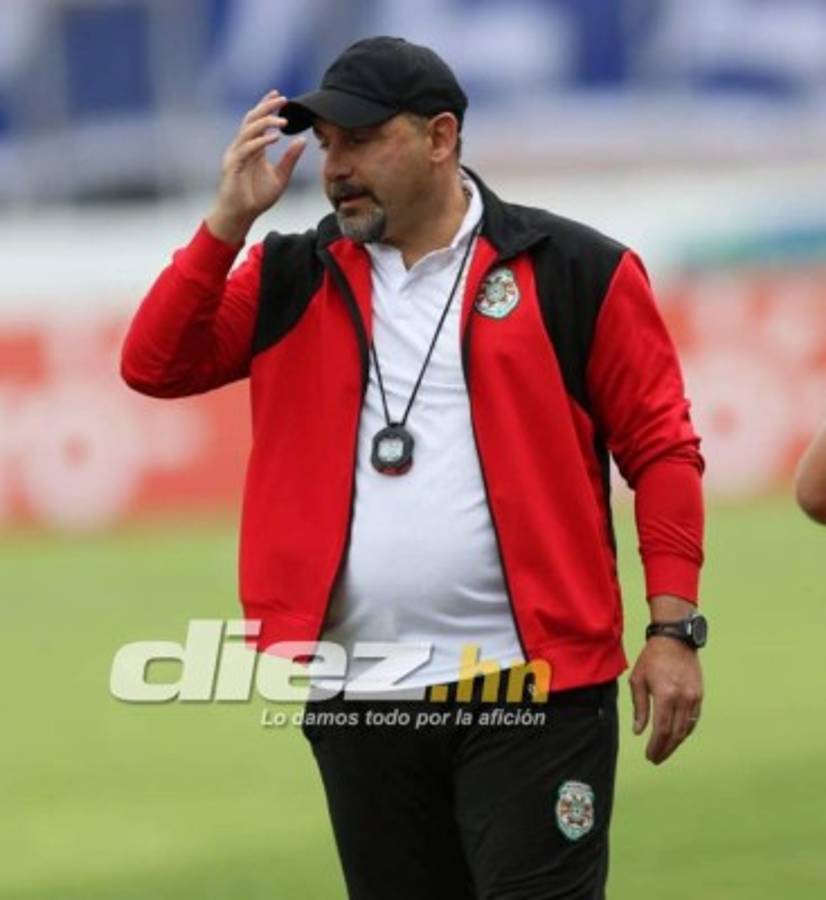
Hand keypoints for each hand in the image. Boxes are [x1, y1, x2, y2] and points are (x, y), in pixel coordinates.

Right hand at [206, 90, 306, 243]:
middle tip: (282, 99)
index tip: (280, 96)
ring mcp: (235, 155)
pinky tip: (274, 138)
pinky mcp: (233, 166)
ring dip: (265, 123)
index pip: (258, 121)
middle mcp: (242, 147)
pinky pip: (247, 149)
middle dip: (266, 107)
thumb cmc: (256, 199)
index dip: (266, 106)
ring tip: (283, 121)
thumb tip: (302, 140)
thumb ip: (290, 158)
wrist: (240, 216)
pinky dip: (260, 141)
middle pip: (252, 119)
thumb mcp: (280, 177)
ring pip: (248, 130)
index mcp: (252, 148)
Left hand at [629, 629, 703, 764]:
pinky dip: (685, 730)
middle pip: (676, 733)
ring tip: (665, 750)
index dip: (656, 746)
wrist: (675, 640)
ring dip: (676, 742)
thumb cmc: (652, 658)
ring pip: (686, 728)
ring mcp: (693, 697)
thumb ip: (639, 707)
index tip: (649, 755)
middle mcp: (682, 698)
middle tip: (656, 758)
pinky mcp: (699, 695)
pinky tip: (676, 736)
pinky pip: (693, 719)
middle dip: (665, 749)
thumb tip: (639, 731)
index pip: (662, 729)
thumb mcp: (638, 680)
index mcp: (665, 695)